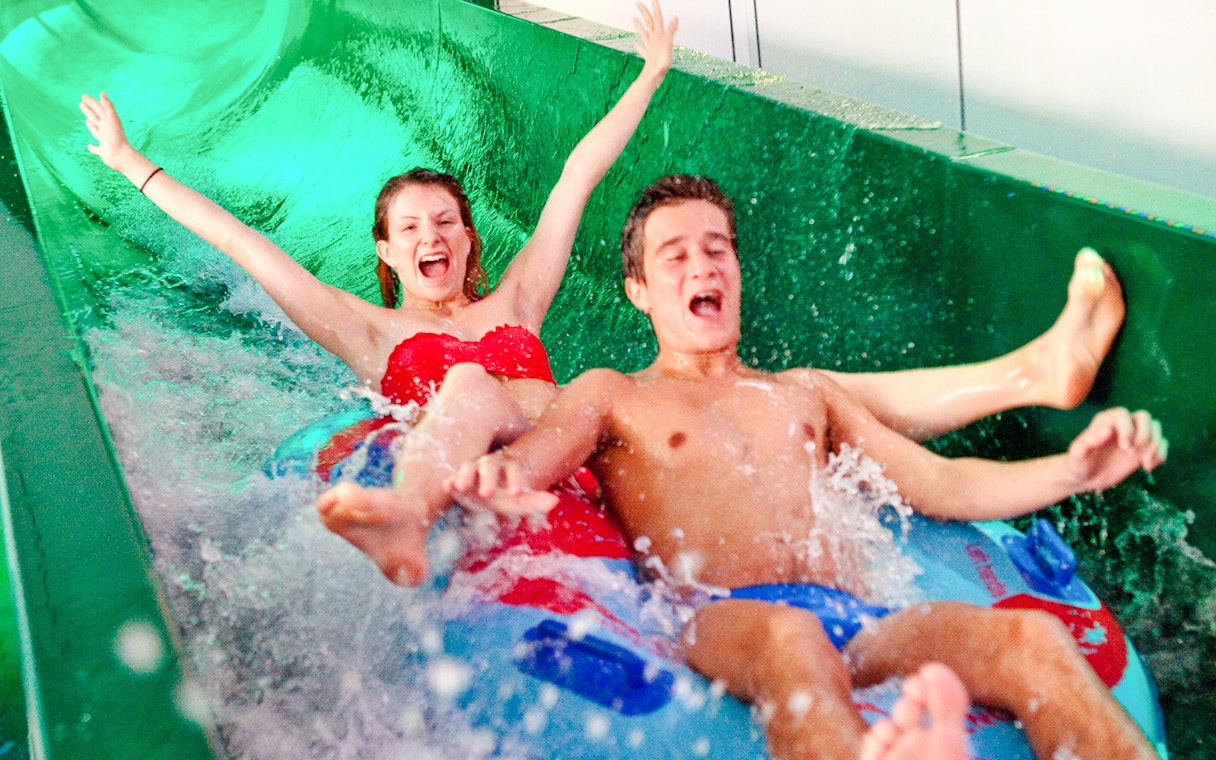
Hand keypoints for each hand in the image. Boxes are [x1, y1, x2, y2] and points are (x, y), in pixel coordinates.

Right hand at [79, 92, 132, 170]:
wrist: (120, 155)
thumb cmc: (116, 136)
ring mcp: (105, 140)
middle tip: (81, 103)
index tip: (83, 96)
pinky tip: (89, 147)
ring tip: (87, 120)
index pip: (99, 109)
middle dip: (89, 110)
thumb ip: (107, 106)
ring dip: (91, 125)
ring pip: (96, 130)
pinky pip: (96, 149)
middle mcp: (107, 130)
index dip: (91, 102)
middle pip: (96, 117)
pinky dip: (92, 148)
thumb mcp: (111, 118)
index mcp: (109, 121)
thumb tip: (102, 92)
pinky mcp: (103, 152)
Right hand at [444, 453, 558, 514]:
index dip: (515, 480)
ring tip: (461, 486)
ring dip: (465, 476)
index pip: (514, 470)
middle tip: (486, 493)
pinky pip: (453, 477)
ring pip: (469, 467)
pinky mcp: (457, 479)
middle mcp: (490, 465)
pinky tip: (447, 487)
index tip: (515, 494)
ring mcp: (472, 470)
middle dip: (488, 479)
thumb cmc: (506, 497)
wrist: (486, 496)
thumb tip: (555, 502)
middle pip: (490, 467)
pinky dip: (450, 481)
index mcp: (508, 468)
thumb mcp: (520, 501)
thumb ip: (536, 501)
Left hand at [634, 0, 676, 80]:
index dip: (655, 8)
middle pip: (648, 23)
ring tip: (634, 19)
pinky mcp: (649, 57)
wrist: (652, 77)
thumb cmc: (661, 63)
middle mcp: (653, 40)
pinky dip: (639, 47)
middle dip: (644, 12)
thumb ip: (671, 31)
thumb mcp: (669, 45)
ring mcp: (650, 48)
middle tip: (638, 3)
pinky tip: (636, 45)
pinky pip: (643, 50)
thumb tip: (675, 17)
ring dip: (639, 26)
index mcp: (658, 35)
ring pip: (643, 34)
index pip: (657, 18)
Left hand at [1068, 408, 1166, 492]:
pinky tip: (1146, 468)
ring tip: (1143, 462)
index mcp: (1105, 421)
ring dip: (1155, 445)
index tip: (1124, 447)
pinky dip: (1160, 455)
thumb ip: (1089, 441)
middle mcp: (1122, 425)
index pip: (1123, 414)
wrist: (1086, 478)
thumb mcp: (1078, 455)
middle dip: (1145, 434)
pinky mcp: (1143, 448)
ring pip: (1156, 427)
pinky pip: (1162, 444)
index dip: (1128, 429)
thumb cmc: (1078, 464)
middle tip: (1133, 453)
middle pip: (1144, 416)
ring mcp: (1135, 436)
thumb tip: (1109, 429)